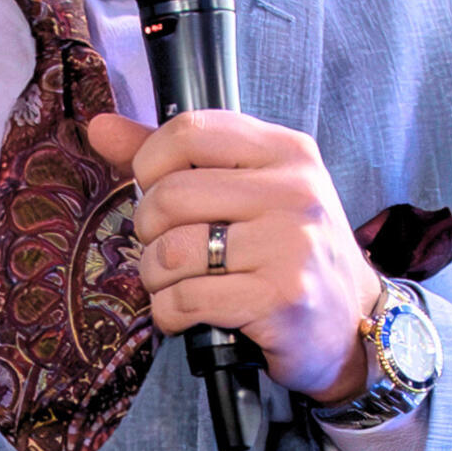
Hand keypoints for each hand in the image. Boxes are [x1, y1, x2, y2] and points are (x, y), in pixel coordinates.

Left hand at [87, 109, 382, 404]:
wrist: (350, 323)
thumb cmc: (290, 252)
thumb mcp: (251, 191)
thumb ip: (177, 158)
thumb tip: (102, 127)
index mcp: (288, 152)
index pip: (191, 131)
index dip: (152, 163)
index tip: (156, 190)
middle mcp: (295, 192)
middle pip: (171, 195)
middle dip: (148, 230)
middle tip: (164, 248)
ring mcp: (291, 246)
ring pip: (172, 252)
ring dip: (156, 277)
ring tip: (176, 284)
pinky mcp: (280, 299)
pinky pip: (187, 299)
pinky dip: (170, 313)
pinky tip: (188, 315)